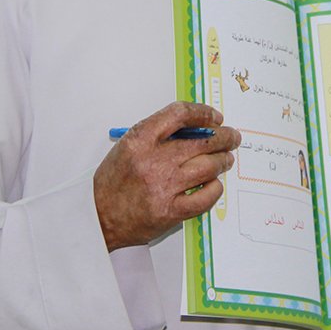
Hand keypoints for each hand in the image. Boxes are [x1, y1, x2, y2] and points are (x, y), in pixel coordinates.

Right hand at [93, 102, 240, 250]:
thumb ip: (159, 134)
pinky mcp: (171, 211)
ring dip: (223, 161)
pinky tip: (214, 184)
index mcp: (140, 139)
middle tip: (231, 137)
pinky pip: (205, 197)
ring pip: (208, 166)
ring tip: (226, 159)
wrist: (99, 216)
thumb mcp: (129, 146)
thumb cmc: (113, 181)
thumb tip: (196, 128)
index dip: (203, 113)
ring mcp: (164, 186)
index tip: (215, 117)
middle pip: (202, 141)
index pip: (180, 114)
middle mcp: (154, 160)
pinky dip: (214, 188)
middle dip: (223, 137)